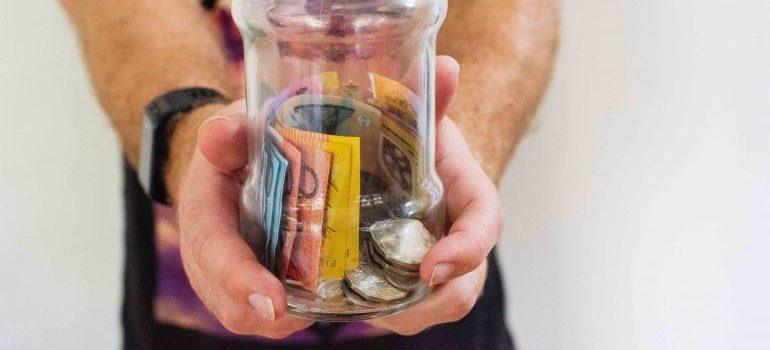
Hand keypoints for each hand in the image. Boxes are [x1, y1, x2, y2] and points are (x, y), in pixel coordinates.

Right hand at [176, 101, 312, 337]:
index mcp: (203, 215)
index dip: (242, 278)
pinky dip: (295, 312)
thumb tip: (222, 132)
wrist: (226, 166)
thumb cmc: (233, 151)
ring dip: (287, 317)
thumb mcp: (229, 134)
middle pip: (230, 302)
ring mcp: (225, 279)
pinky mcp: (248, 287)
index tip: (273, 301)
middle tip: (309, 312)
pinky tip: (324, 297)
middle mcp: (207, 257)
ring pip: (250, 316)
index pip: (215, 251)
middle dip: (267, 313)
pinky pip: (268, 314)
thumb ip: (226, 133)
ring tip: (324, 302)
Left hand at [367, 58, 503, 334]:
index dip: (466, 250)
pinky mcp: (413, 281)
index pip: (484, 226)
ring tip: (356, 307)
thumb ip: (432, 97)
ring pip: (434, 305)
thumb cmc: (422, 144)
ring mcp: (440, 265)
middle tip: (384, 307)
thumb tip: (446, 64)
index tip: (433, 266)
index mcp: (471, 197)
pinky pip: (407, 310)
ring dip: (400, 314)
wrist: (416, 166)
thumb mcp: (424, 120)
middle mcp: (462, 238)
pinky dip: (382, 313)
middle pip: (464, 284)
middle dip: (431, 302)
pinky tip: (346, 305)